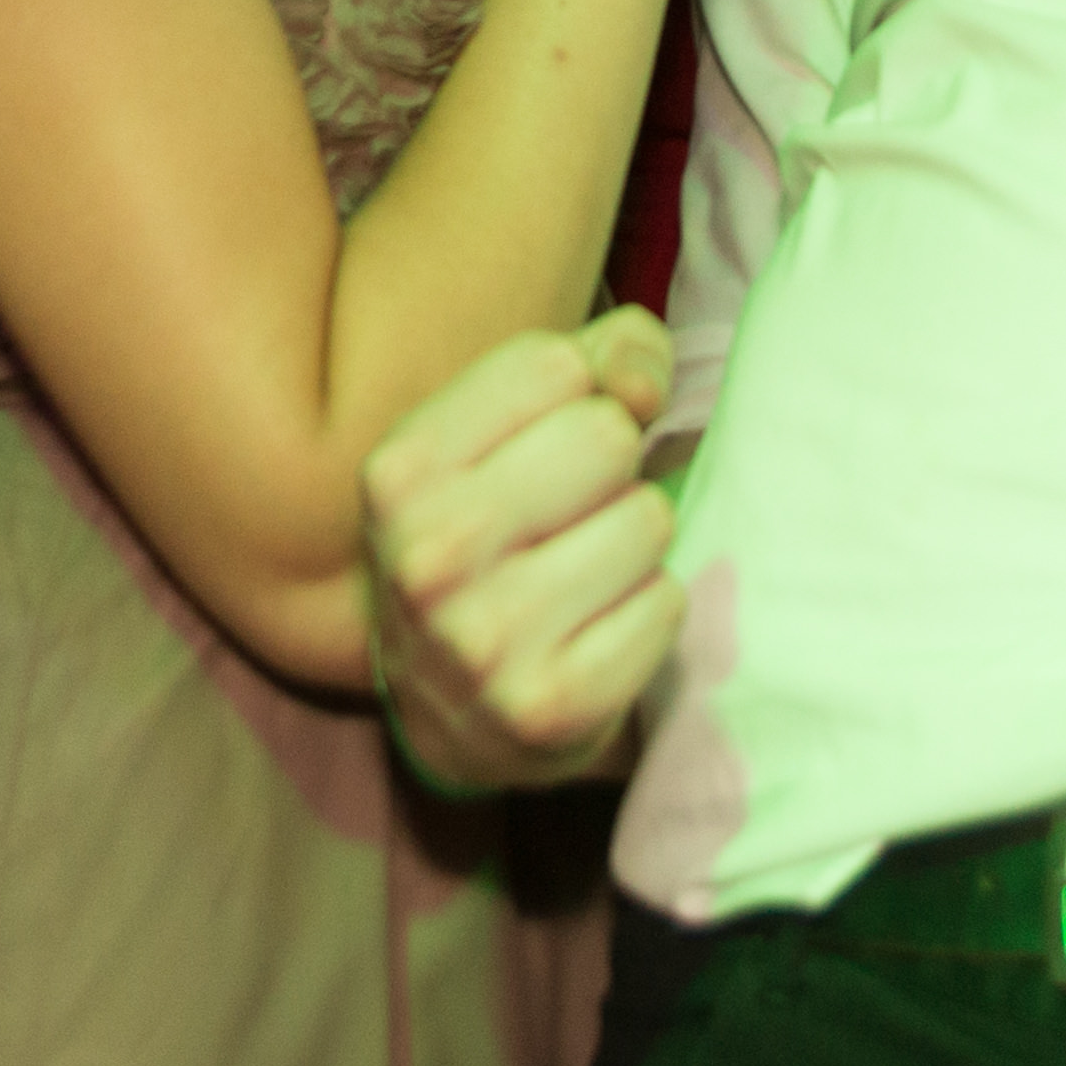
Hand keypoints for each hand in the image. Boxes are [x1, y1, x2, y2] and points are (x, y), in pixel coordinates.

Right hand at [367, 307, 686, 792]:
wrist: (451, 709)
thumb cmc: (499, 531)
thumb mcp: (514, 428)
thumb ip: (601, 356)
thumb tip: (643, 387)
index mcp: (399, 474)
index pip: (555, 366)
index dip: (579, 396)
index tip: (545, 447)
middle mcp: (426, 558)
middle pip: (607, 436)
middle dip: (612, 469)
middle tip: (570, 517)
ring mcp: (483, 642)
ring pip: (648, 519)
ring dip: (636, 542)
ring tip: (582, 574)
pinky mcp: (549, 707)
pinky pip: (666, 603)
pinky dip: (650, 609)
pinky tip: (595, 631)